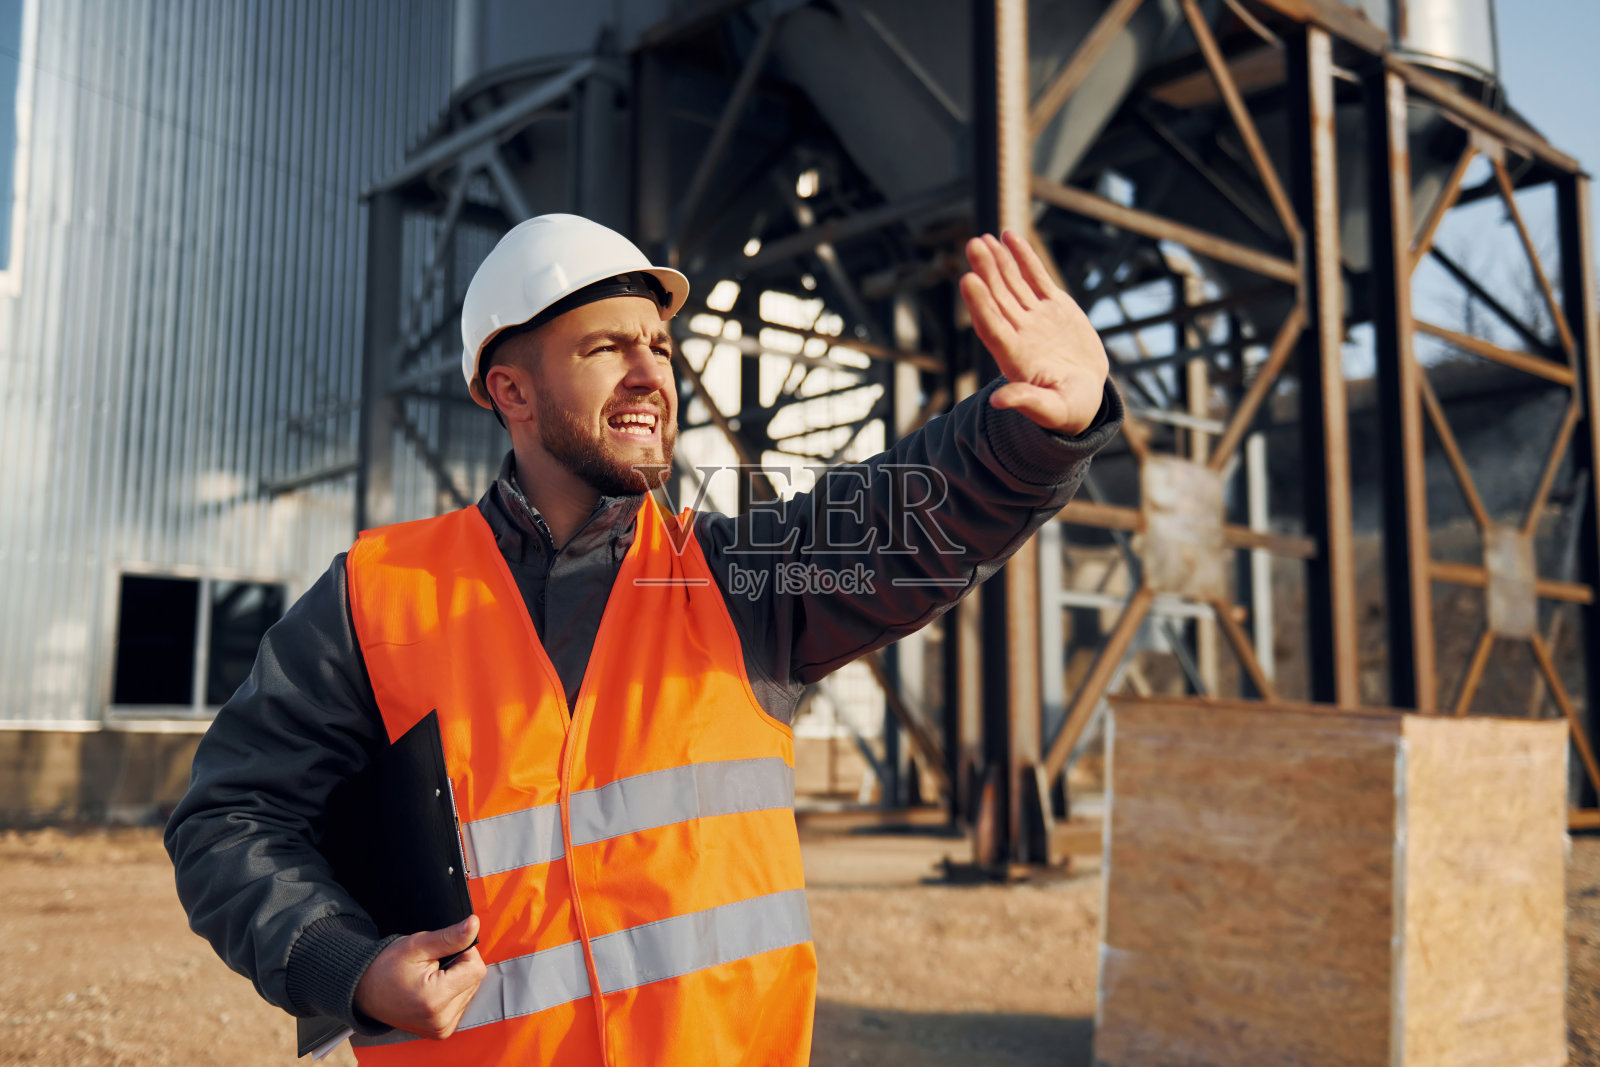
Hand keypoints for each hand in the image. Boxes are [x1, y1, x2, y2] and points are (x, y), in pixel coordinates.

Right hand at [354, 915, 485, 1039]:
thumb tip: (474, 924)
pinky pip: (462, 1003)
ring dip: (456, 980)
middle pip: (474, 980)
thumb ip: (450, 937)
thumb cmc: (387, 966)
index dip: (462, 953)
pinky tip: (432, 990)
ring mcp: (441, 1029)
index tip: (441, 953)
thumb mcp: (418, 945)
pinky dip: (452, 993)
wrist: (364, 991)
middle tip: (431, 966)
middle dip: (458, 967)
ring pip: (470, 991)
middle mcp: (441, 1020)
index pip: (475, 968)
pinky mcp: (442, 1031)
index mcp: (435, 1000)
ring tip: (429, 978)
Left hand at [959, 230, 1109, 435]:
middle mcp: (1020, 334)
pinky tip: (1009, 237)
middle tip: (972, 245)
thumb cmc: (1068, 411)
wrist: (1087, 396)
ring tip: (983, 239)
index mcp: (1015, 358)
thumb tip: (997, 401)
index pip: (993, 327)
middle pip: (998, 299)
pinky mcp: (1054, 307)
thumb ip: (1027, 402)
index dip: (980, 304)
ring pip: (1013, 284)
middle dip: (986, 272)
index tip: (968, 280)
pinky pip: (1036, 277)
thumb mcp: (1052, 410)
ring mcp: (1035, 318)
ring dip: (998, 261)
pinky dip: (1024, 257)